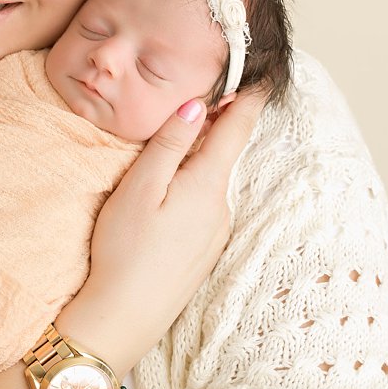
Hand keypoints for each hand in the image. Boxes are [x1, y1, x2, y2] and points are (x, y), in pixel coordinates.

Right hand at [62, 91, 264, 374]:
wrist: (124, 317)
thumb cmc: (124, 250)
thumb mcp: (139, 188)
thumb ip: (169, 144)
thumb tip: (197, 105)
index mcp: (207, 184)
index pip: (237, 128)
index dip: (250, 96)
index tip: (263, 71)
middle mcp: (221, 206)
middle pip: (223, 152)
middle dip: (216, 124)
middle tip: (205, 91)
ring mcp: (215, 231)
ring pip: (210, 179)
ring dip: (198, 159)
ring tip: (172, 141)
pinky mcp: (203, 250)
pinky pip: (203, 204)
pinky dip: (191, 187)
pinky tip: (164, 196)